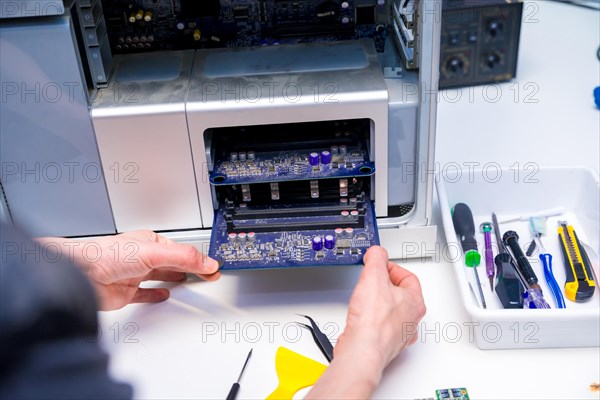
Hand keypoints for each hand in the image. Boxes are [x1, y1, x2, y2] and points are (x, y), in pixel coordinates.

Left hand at [38, 231, 220, 310]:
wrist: (80, 275)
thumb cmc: (106, 255)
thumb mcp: (154, 252)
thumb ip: (184, 258)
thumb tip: (207, 262)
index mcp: (150, 242)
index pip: (181, 250)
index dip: (199, 258)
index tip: (213, 267)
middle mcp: (143, 257)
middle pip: (173, 262)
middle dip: (191, 267)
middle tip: (208, 273)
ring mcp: (135, 275)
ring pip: (161, 276)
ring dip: (175, 278)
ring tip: (190, 279)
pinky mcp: (127, 292)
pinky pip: (146, 294)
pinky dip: (156, 295)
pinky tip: (163, 295)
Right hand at [307, 246, 424, 398]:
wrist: (362, 350)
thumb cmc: (374, 321)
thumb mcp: (373, 276)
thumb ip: (376, 258)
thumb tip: (376, 252)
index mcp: (415, 302)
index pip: (408, 277)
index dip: (391, 267)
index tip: (378, 265)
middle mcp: (411, 319)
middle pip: (400, 293)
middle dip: (383, 285)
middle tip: (371, 281)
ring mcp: (399, 333)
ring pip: (390, 310)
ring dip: (377, 302)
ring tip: (364, 299)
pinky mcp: (384, 343)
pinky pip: (380, 325)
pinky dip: (370, 319)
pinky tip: (361, 316)